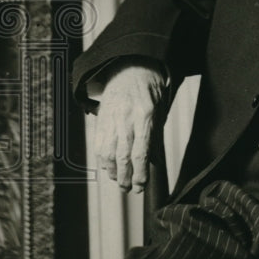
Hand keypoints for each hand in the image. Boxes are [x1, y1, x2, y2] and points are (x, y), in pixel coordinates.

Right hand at [94, 60, 166, 192]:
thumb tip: (153, 162)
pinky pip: (99, 146)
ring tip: (119, 181)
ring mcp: (111, 119)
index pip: (141, 153)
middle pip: (123, 157)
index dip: (140, 173)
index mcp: (144, 117)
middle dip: (125, 178)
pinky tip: (108, 168)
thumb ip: (155, 138)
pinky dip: (103, 161)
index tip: (141, 186)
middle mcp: (126, 119)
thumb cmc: (148, 90)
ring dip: (113, 172)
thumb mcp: (159, 112)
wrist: (130, 70)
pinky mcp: (101, 120)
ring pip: (108, 154)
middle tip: (129, 189)